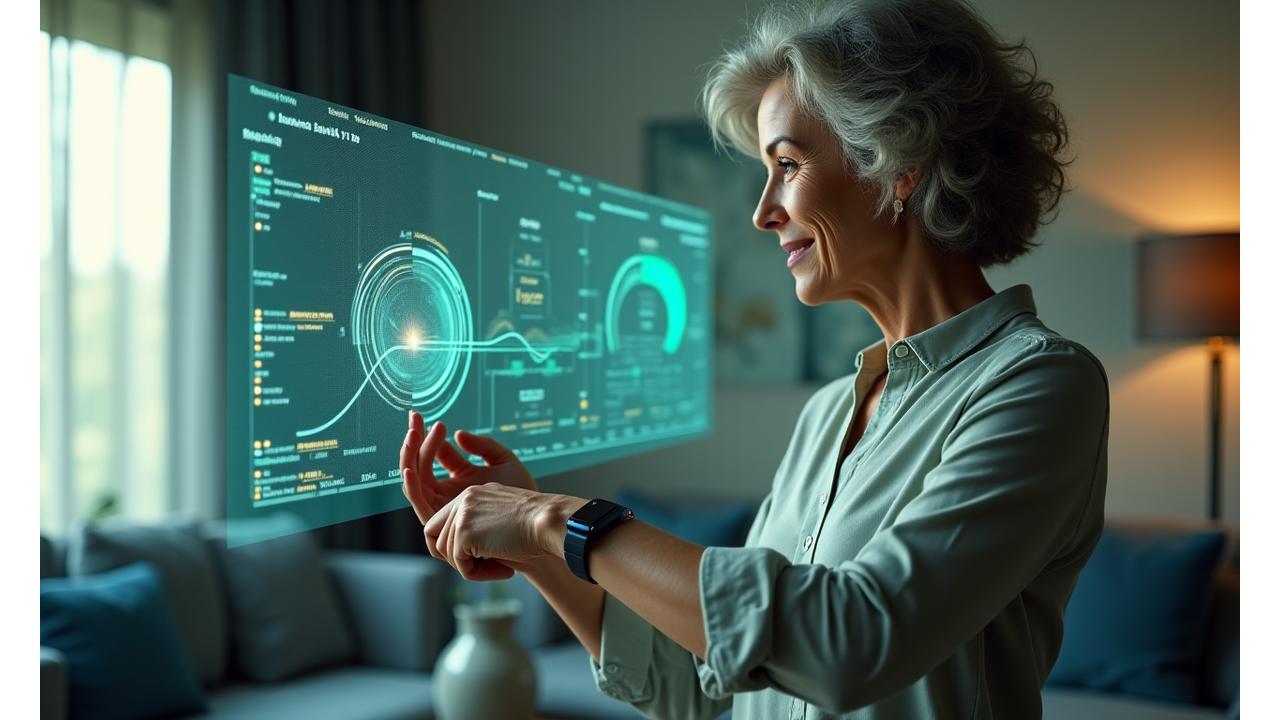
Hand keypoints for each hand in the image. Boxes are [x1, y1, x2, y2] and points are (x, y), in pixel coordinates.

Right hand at [398, 410, 538, 524]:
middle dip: (413, 441)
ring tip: (414, 434)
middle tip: (416, 417)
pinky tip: (410, 468)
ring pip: (415, 481)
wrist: (532, 520)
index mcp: (459, 478)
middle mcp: (447, 492)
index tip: (437, 420)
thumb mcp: (505, 461)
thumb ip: (483, 445)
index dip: (430, 435)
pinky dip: (411, 486)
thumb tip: (458, 434)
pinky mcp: (443, 521)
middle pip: (419, 465)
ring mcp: (443, 506)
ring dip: (409, 456)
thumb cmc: (523, 494)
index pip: (435, 454)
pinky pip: (419, 504)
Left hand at [423, 483, 572, 580]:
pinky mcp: (465, 533)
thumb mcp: (501, 520)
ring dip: (470, 568)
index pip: (440, 524)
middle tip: (486, 567)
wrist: (551, 523)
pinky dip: (478, 575)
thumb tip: (456, 553)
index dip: (451, 547)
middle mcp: (463, 500)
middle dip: (457, 559)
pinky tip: (504, 570)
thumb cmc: (537, 527)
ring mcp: (462, 515)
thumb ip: (478, 527)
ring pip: (446, 554)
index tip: (475, 558)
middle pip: (436, 539)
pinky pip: (460, 564)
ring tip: (500, 568)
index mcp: (471, 494)